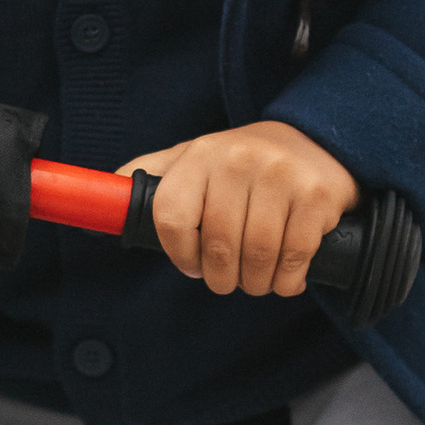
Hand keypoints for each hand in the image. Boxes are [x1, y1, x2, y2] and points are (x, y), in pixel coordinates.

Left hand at [119, 122, 358, 300]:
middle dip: (222, 278)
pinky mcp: (315, 195)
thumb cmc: (243, 163)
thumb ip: (154, 177)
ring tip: (256, 280)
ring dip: (256, 282)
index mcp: (201, 154)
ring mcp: (280, 175)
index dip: (179, 254)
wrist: (315, 141)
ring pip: (257, 255)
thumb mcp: (194, 157)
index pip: (171, 216)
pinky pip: (295, 255)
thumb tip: (109, 206)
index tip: (192, 266)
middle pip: (217, 244)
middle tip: (229, 280)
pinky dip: (287, 280)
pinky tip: (285, 278)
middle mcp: (238, 160)